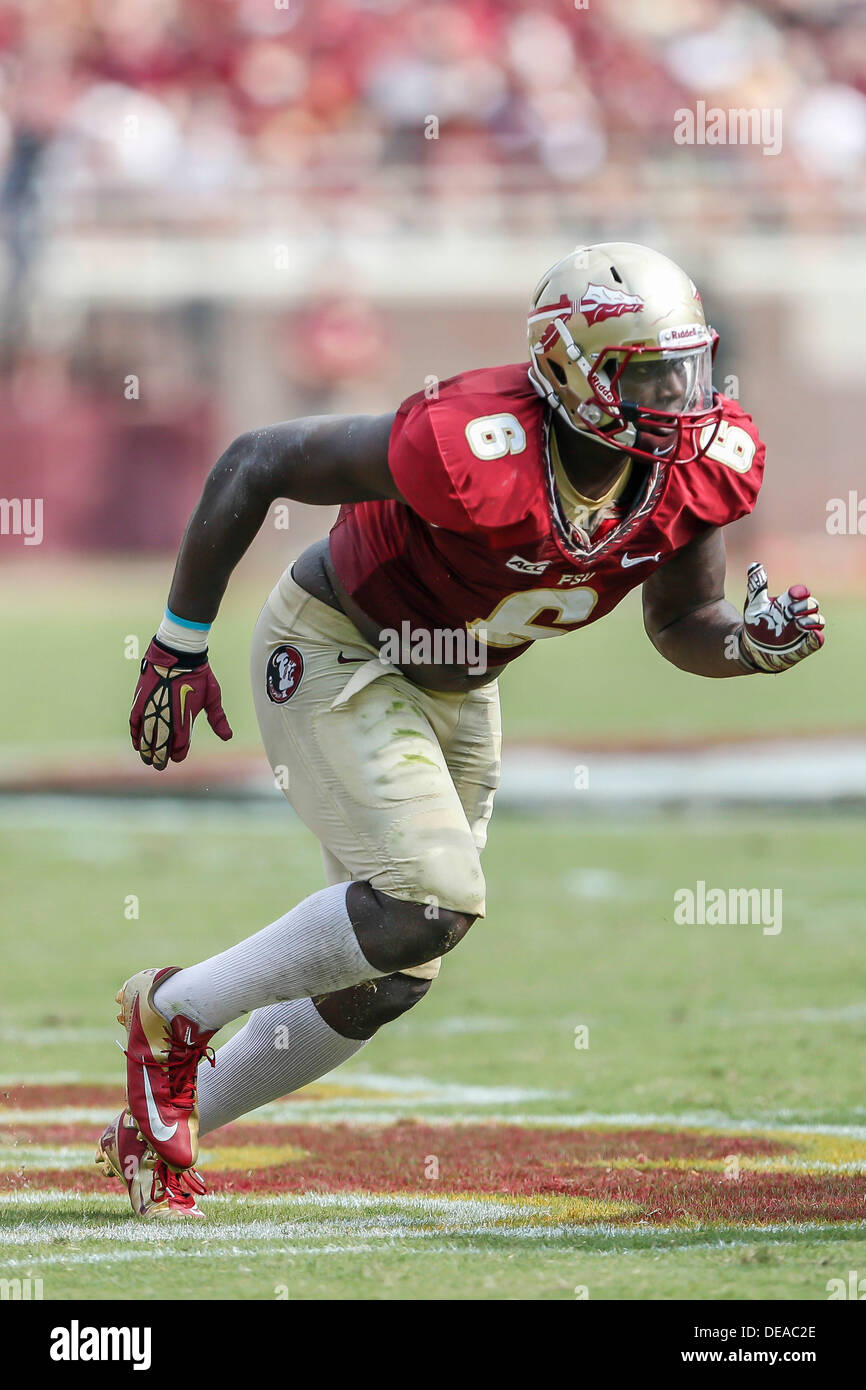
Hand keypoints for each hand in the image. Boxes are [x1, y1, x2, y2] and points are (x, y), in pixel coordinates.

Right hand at [130, 638, 231, 769]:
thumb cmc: (199, 675)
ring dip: (146, 750)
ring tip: (147, 759)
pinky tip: (137, 744)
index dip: (178, 755)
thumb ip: (218, 719)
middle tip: (159, 765)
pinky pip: (134, 724)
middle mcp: (166, 720)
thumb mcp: (213, 696)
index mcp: (184, 721)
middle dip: (160, 758)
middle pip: (160, 747)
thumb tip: (228, 737)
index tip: (177, 757)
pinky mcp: (140, 702)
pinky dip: (135, 736)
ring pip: (146, 739)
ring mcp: (151, 711)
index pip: (179, 747)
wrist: (177, 654)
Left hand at [738, 562, 824, 672]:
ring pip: (818, 621)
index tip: (792, 594)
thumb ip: (756, 585)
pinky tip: (815, 635)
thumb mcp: (753, 604)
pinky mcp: (803, 646)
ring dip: (812, 620)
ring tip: (799, 623)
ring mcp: (802, 631)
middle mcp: (798, 615)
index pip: (801, 593)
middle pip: (812, 605)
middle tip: (790, 611)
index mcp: (788, 602)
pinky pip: (816, 642)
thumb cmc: (755, 622)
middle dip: (804, 606)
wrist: (750, 646)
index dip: (800, 592)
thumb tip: (754, 564)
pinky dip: (817, 638)